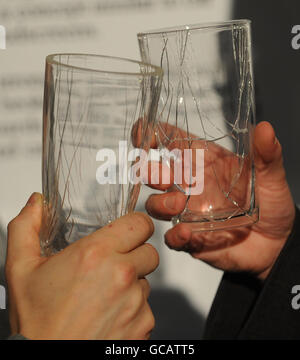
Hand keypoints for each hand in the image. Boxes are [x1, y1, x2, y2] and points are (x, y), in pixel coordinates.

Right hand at [5, 193, 158, 339]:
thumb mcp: (21, 269)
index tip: (127, 231)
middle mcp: (121, 276)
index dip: (135, 225)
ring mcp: (135, 303)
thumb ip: (26, 229)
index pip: (140, 224)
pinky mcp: (142, 326)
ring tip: (103, 294)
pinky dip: (132, 309)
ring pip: (146, 280)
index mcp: (96, 254)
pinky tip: (108, 314)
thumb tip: (36, 203)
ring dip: (131, 283)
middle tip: (111, 264)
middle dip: (134, 254)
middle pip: (149, 251)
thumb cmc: (36, 321)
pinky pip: (146, 308)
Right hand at [145, 121, 294, 279]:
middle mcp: (190, 184)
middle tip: (160, 176)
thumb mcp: (271, 176)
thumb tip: (265, 128)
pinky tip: (187, 233)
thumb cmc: (271, 203)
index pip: (170, 140)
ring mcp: (187, 212)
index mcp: (203, 161)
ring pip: (156, 204)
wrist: (276, 243)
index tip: (142, 135)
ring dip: (160, 203)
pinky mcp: (190, 237)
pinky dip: (175, 235)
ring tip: (178, 203)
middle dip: (148, 171)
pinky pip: (172, 237)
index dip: (150, 133)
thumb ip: (267, 154)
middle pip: (154, 172)